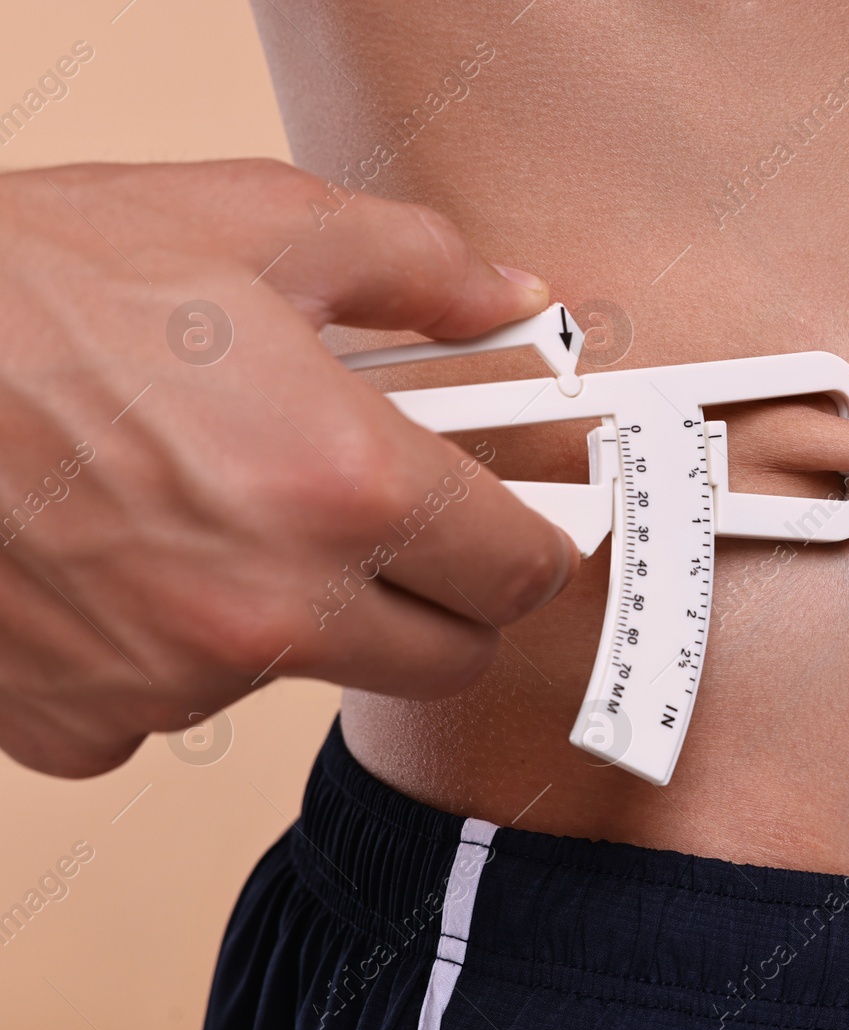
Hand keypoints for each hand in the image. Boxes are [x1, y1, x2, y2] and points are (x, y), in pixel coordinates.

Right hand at [0, 160, 577, 775]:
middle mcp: (274, 607)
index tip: (527, 526)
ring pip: (310, 676)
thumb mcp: (259, 225)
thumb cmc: (39, 279)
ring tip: (225, 504)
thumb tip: (515, 300)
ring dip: (301, 612)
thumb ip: (421, 269)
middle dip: (446, 597)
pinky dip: (174, 651)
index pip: (523, 574)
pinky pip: (178, 708)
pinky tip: (130, 562)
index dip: (536, 542)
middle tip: (405, 528)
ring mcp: (177, 681)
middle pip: (447, 658)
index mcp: (345, 485)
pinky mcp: (86, 721)